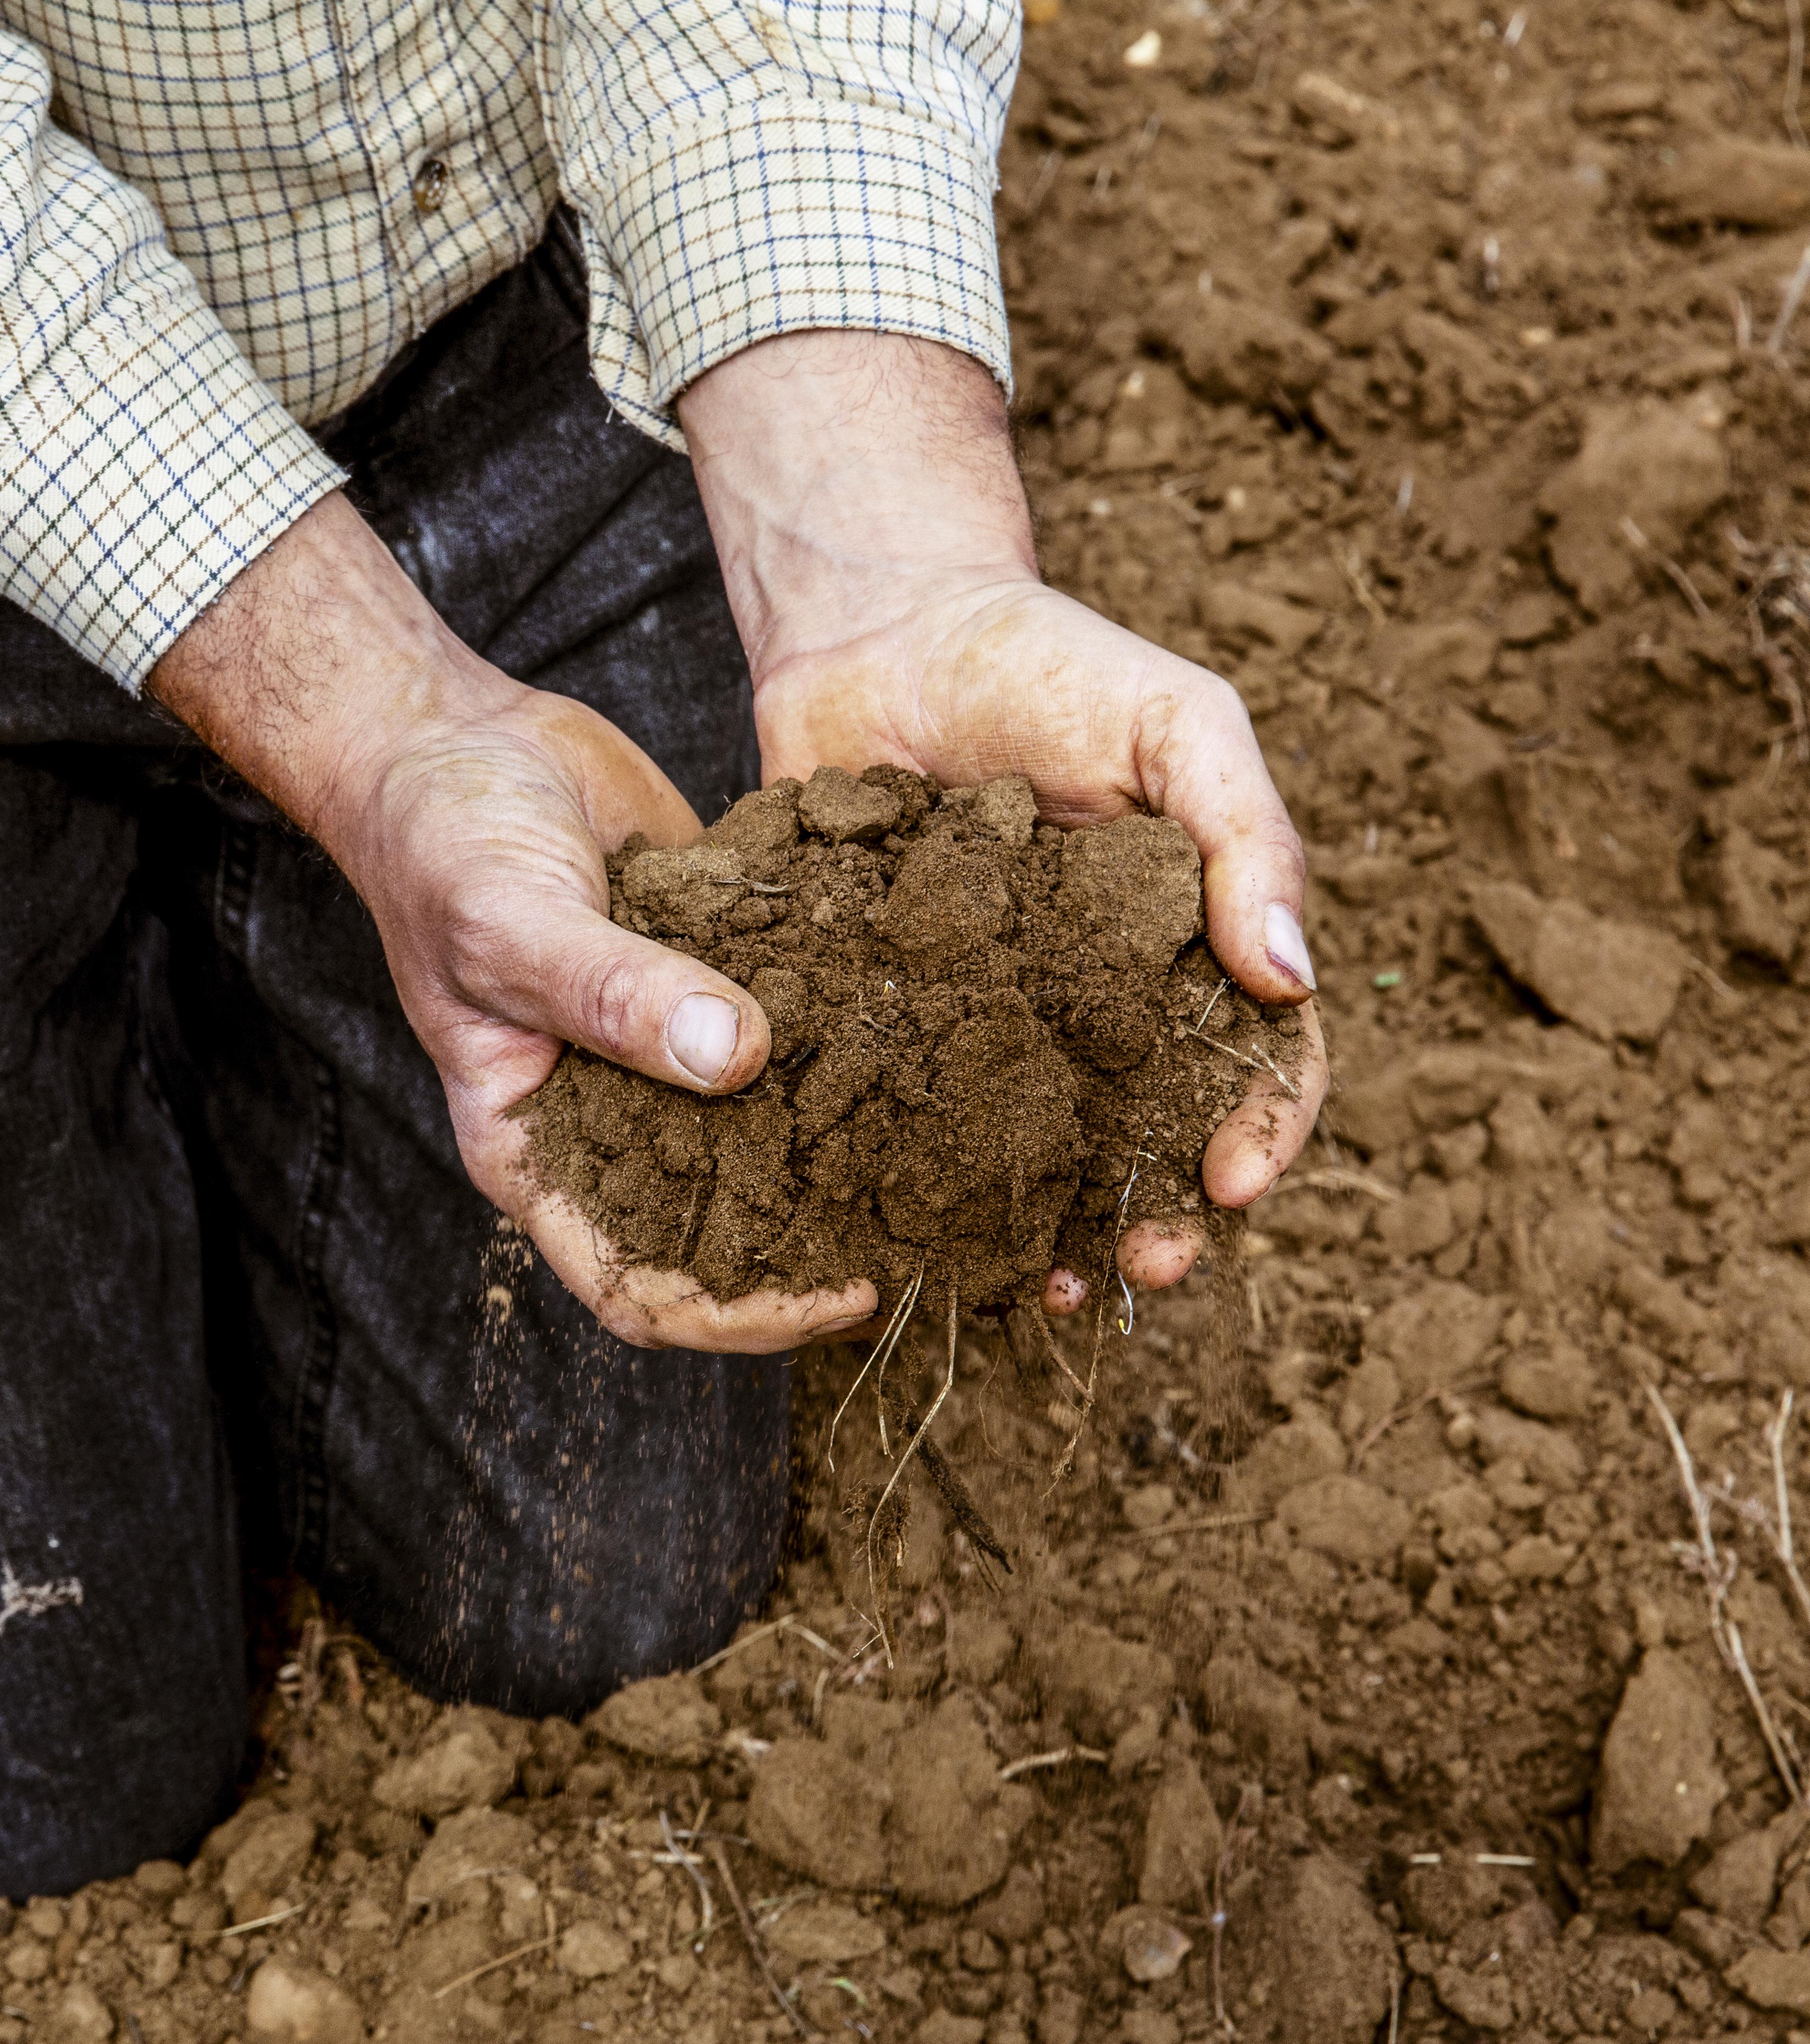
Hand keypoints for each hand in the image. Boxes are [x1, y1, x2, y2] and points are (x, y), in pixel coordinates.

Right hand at [149, 494, 878, 1351]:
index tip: (847, 1290)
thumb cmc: (439, 844)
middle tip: (941, 1222)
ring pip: (771, 1124)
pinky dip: (850, 1020)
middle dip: (826, 1236)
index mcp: (535, 1149)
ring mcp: (667, 1046)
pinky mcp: (715, 972)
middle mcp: (608, 1117)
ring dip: (853, 1134)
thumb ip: (612, 993)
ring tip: (963, 1129)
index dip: (742, 1318)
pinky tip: (933, 1006)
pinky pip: (791, 1018)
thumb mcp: (510, 922)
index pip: (640, 1289)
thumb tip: (736, 1058)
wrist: (449, 736)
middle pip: (727, 1227)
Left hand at [682, 331, 1327, 1306]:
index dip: (1263, 1130)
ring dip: (1045, 1230)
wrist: (877, 630)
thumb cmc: (1048, 660)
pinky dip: (912, 1180)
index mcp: (1184, 944)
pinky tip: (907, 1232)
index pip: (1257, 1059)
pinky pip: (903, 1112)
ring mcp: (987, 1015)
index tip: (1234, 1183)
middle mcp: (1094, 1000)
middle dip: (1156, 1215)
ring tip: (1035, 1286)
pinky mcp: (881, 1013)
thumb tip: (1293, 974)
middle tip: (1141, 1267)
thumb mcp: (1176, 720)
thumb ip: (1245, 835)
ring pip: (1030, 1152)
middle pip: (1147, 1136)